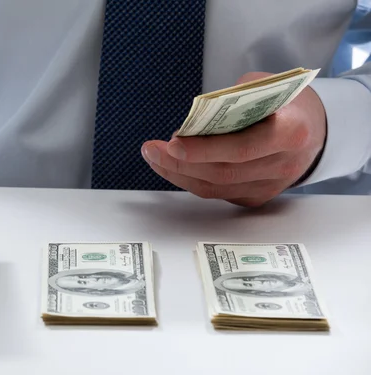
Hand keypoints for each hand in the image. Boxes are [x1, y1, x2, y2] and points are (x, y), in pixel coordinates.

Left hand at [141, 72, 326, 206]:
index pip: (243, 148)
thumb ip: (231, 102)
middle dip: (179, 163)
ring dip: (178, 173)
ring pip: (214, 187)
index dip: (205, 149)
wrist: (314, 129)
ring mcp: (269, 186)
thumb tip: (193, 122)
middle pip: (222, 172)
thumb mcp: (263, 86)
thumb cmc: (285, 102)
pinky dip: (190, 179)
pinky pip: (216, 192)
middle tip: (151, 150)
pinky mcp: (256, 196)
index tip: (174, 142)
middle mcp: (282, 165)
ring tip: (154, 156)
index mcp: (291, 133)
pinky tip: (172, 166)